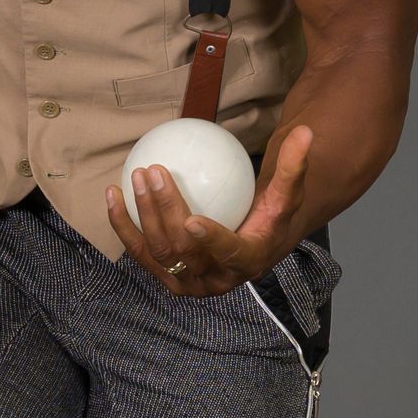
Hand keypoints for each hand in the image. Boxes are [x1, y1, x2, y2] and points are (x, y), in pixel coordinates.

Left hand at [105, 124, 314, 296]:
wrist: (253, 247)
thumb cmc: (271, 217)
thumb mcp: (286, 194)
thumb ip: (293, 167)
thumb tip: (306, 133)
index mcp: (246, 264)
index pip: (228, 254)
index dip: (211, 241)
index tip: (193, 219)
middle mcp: (214, 281)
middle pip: (184, 250)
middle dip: (164, 211)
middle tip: (154, 171)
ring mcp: (187, 283)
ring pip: (157, 252)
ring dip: (140, 215)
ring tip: (134, 177)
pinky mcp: (165, 277)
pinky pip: (139, 251)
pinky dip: (122, 225)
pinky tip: (112, 194)